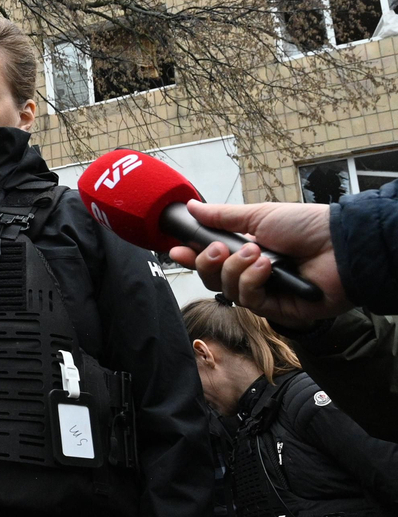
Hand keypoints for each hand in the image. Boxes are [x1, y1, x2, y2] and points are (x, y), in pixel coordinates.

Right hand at [167, 201, 347, 324]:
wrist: (340, 246)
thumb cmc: (307, 226)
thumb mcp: (259, 215)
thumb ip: (222, 216)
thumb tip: (192, 207)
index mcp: (247, 250)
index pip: (211, 259)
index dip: (192, 257)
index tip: (176, 250)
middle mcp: (253, 273)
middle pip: (212, 278)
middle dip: (209, 263)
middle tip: (220, 248)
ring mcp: (265, 292)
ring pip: (227, 290)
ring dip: (236, 269)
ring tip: (258, 254)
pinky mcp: (277, 309)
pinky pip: (250, 301)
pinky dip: (253, 281)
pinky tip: (267, 267)